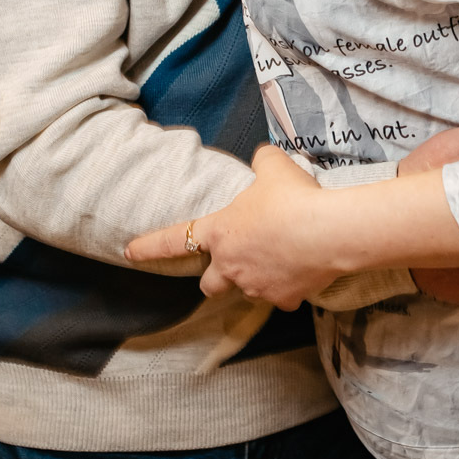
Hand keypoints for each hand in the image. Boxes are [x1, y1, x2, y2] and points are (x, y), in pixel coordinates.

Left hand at [126, 145, 335, 309]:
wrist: (328, 230)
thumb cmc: (294, 197)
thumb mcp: (274, 167)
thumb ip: (262, 162)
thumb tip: (264, 158)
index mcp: (219, 232)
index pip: (174, 239)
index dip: (149, 247)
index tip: (130, 253)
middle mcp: (231, 265)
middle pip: (209, 285)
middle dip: (216, 278)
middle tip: (232, 262)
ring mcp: (256, 286)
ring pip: (247, 290)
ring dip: (256, 279)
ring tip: (280, 259)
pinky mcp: (283, 299)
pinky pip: (281, 298)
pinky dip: (287, 289)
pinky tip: (302, 272)